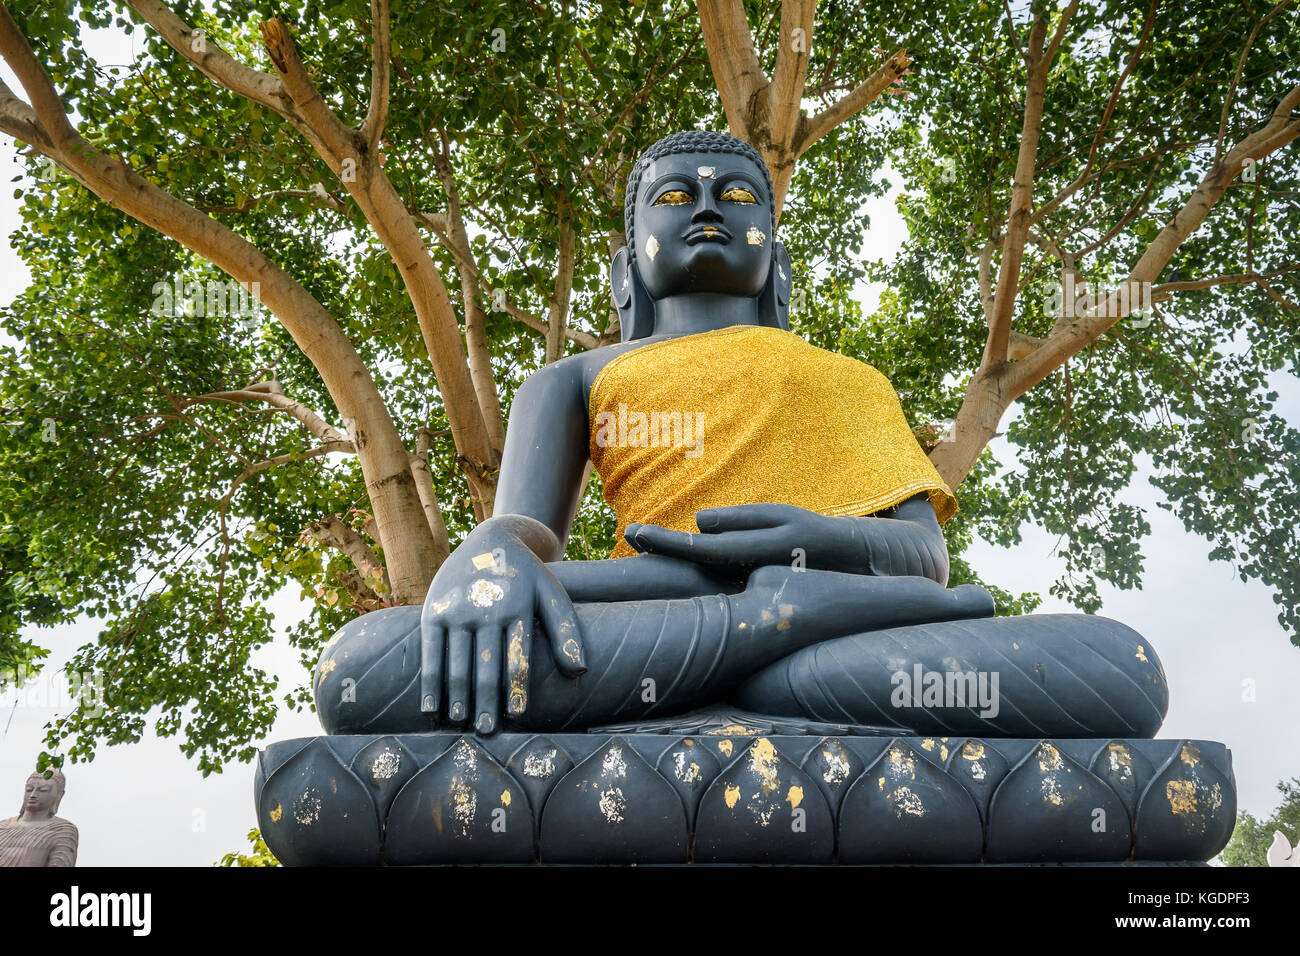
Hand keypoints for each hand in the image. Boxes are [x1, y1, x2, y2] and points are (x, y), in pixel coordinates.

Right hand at [420, 518, 585, 733]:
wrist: (493, 539)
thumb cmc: (528, 577)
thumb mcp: (552, 595)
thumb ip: (565, 631)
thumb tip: (579, 671)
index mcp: (516, 607)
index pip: (517, 656)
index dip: (516, 688)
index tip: (516, 716)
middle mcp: (485, 607)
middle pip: (485, 666)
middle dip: (486, 702)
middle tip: (487, 731)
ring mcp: (457, 609)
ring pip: (457, 663)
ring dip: (458, 697)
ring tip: (462, 724)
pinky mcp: (434, 610)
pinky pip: (431, 652)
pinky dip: (430, 683)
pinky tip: (432, 709)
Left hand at [624, 503, 850, 570]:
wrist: (840, 564)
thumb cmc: (810, 533)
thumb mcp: (779, 516)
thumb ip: (739, 520)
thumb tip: (698, 523)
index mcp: (751, 557)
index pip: (698, 550)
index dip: (666, 542)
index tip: (636, 531)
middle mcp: (741, 577)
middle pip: (689, 564)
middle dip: (658, 548)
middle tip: (628, 531)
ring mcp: (740, 584)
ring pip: (695, 569)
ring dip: (668, 553)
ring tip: (638, 536)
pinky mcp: (741, 584)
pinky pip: (707, 570)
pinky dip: (686, 557)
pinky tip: (668, 548)